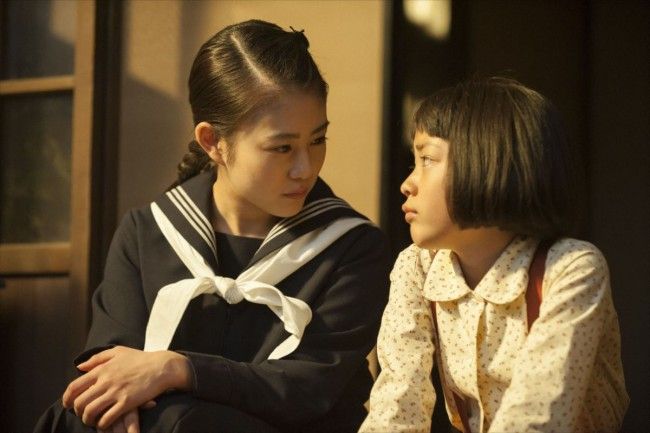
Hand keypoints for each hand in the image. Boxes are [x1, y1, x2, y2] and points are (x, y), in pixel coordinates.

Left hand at [62, 346, 189, 429]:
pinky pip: (107, 418)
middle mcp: (106, 381)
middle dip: (77, 411)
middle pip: (80, 402)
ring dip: (88, 420)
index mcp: (102, 369)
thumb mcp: (118, 352)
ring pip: (91, 412)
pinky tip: (105, 423)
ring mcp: (116, 392)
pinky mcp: (127, 403)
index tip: (67, 404)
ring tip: (92, 420)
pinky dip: (102, 424)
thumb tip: (80, 367)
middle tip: (82, 413)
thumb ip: (97, 358)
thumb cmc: (141, 359)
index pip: (75, 386)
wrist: (162, 367)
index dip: (67, 398)